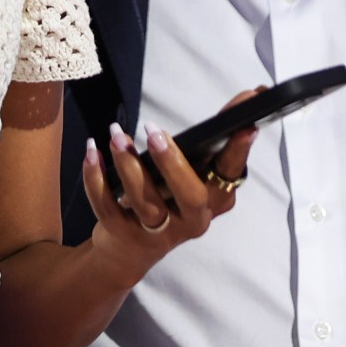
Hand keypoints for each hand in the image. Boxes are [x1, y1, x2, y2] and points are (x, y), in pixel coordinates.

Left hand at [81, 93, 260, 285]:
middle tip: (154, 131)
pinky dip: (96, 177)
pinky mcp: (124, 236)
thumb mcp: (196, 172)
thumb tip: (252, 94)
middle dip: (172, 162)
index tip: (246, 126)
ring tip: (116, 134)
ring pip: (144, 199)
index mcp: (216, 197)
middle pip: (189, 195)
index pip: (231, 172)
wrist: (130, 252)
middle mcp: (193, 219)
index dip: (239, 151)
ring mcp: (158, 232)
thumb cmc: (171, 198)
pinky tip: (93, 151)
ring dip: (127, 163)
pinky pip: (107, 206)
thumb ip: (215, 136)